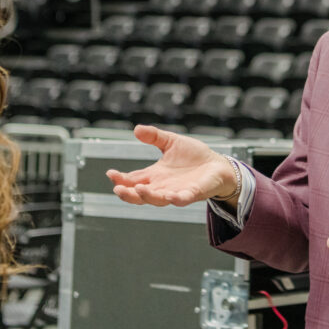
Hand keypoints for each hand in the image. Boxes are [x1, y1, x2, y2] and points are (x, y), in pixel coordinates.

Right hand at [105, 125, 236, 206]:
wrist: (218, 165)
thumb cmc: (194, 156)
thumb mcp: (171, 142)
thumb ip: (154, 136)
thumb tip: (137, 129)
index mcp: (155, 176)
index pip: (133, 180)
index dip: (121, 179)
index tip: (111, 173)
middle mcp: (163, 187)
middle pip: (141, 194)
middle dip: (128, 194)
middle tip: (117, 189)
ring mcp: (177, 191)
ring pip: (159, 199)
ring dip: (148, 196)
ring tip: (139, 190)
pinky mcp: (194, 193)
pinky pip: (184, 198)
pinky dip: (177, 198)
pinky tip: (171, 196)